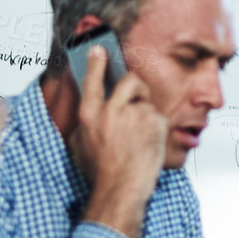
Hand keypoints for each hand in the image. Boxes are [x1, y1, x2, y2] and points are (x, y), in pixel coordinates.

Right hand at [77, 45, 167, 237]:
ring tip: (139, 137)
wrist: (122, 188)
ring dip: (145, 114)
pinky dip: (155, 128)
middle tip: (137, 99)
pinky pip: (157, 116)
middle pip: (129, 81)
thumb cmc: (102, 172)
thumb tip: (91, 108)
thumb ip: (87, 122)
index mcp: (89, 115)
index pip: (91, 80)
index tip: (98, 49)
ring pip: (147, 102)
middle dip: (136, 86)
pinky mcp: (153, 121)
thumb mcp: (81, 145)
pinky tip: (147, 144)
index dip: (95, 63)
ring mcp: (134, 114)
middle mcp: (110, 110)